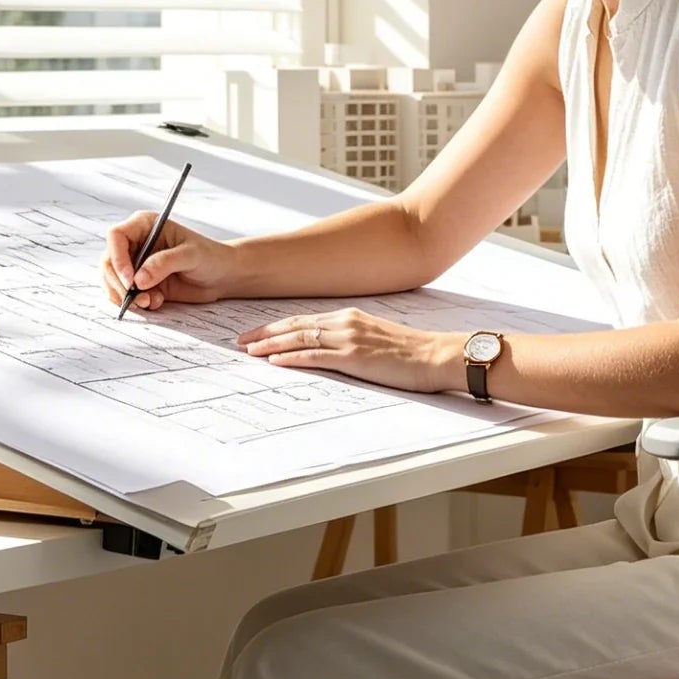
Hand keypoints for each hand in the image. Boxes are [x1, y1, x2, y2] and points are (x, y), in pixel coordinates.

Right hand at [100, 213, 238, 310]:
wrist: (221, 276)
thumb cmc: (210, 256)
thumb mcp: (190, 255)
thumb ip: (164, 263)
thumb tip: (139, 279)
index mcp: (145, 225)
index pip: (116, 236)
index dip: (118, 258)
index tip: (131, 280)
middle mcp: (136, 243)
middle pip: (108, 261)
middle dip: (118, 283)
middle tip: (136, 299)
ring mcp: (136, 264)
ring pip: (112, 280)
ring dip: (125, 296)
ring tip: (150, 302)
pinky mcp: (140, 283)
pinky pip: (124, 295)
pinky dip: (135, 303)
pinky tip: (156, 302)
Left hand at [237, 308, 464, 393]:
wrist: (437, 355)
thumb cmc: (414, 353)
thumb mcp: (379, 339)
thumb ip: (356, 341)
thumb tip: (337, 352)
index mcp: (351, 317)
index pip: (305, 320)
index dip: (278, 326)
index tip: (258, 333)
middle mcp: (345, 322)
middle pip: (295, 324)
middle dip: (265, 332)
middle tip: (241, 340)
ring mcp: (348, 339)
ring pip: (299, 337)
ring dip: (271, 344)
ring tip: (250, 350)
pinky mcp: (353, 357)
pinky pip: (315, 355)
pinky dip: (291, 357)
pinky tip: (275, 360)